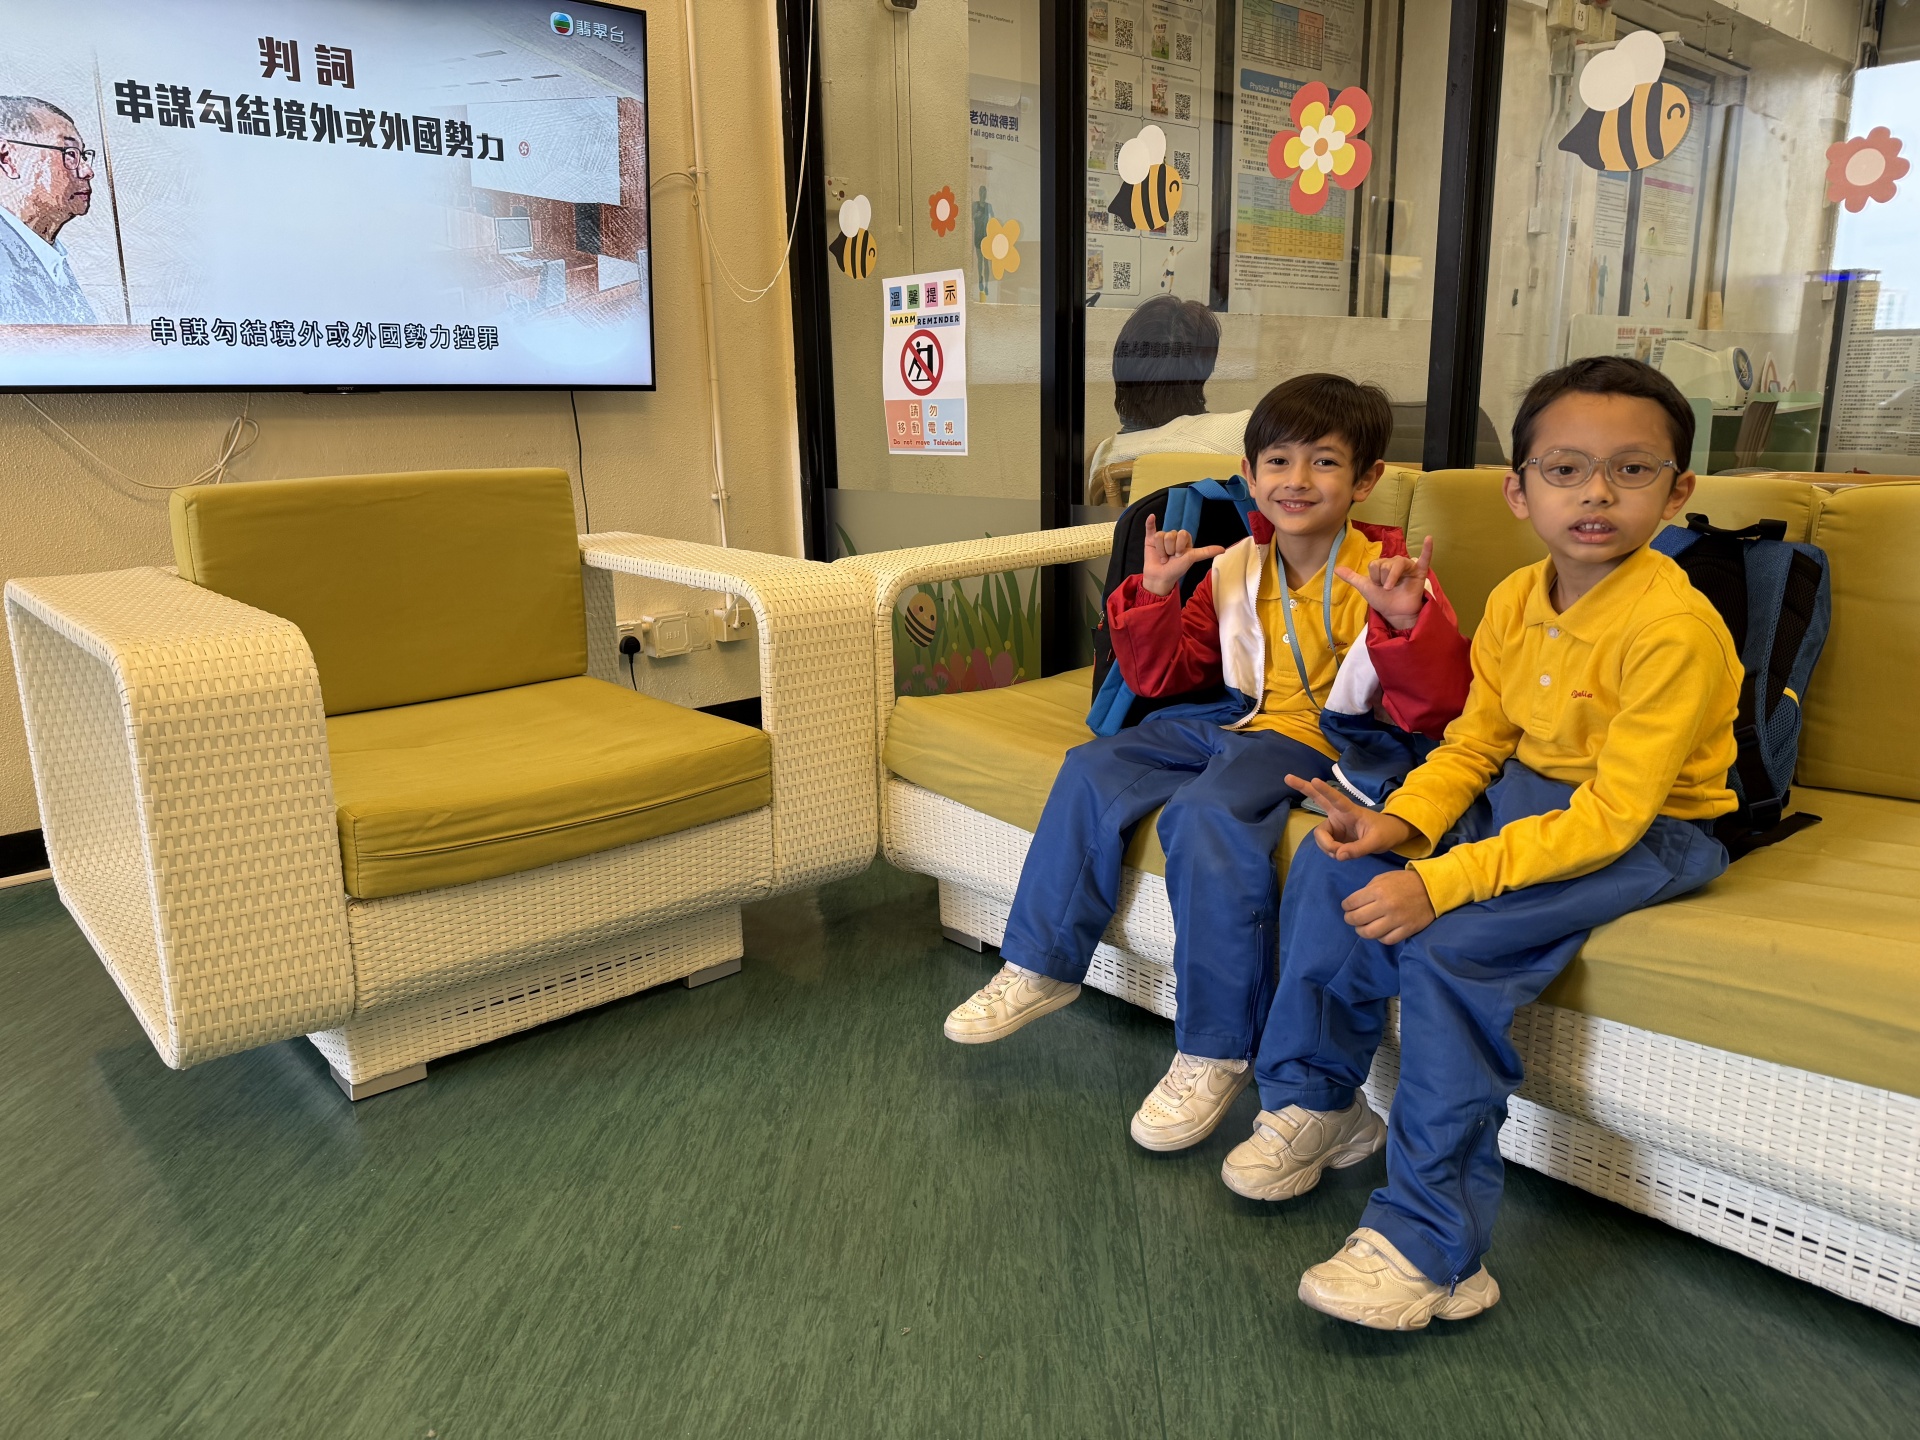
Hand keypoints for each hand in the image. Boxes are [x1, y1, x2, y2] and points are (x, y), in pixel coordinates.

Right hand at [1141, 512, 1225, 596]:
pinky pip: (1150, 528)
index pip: (1183, 533)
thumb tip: (1223, 549)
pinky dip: (1149, 522)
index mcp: (1184, 540)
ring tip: (1163, 558)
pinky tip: (1151, 517)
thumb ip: (1206, 552)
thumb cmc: (1177, 569)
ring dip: (1161, 550)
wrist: (1161, 578)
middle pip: (1171, 534)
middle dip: (1170, 549)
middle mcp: (1173, 537)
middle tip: (1170, 557)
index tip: (1180, 555)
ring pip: (1160, 535)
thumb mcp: (1193, 558)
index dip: (1180, 545)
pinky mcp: (1150, 540)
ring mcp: (1161, 538)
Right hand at [1285, 775, 1417, 860]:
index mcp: (1351, 811)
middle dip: (1303, 788)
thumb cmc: (1385, 833)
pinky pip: (1325, 845)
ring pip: (1320, 835)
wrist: (1389, 836)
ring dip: (1327, 846)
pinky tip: (1340, 853)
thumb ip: (1358, 849)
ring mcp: (1335, 825)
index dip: (1325, 790)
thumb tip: (1338, 855)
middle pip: (1317, 799)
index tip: (1314, 780)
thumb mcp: (1376, 842)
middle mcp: (1339, 815)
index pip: (1337, 799)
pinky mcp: (1334, 835)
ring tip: (1341, 853)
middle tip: (1287, 777)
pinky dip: (1330, 852)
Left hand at [1336, 533, 1433, 630]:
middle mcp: (1396, 563)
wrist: (1395, 613)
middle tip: (1388, 589)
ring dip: (1391, 578)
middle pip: (1384, 564)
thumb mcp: (1364, 587)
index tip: (1379, 587)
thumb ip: (1352, 577)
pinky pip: (1425, 558)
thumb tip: (1335, 568)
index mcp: (1384, 564)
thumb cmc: (1382, 600)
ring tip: (1392, 588)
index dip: (1374, 578)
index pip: (1374, 564)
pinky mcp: (1420, 573)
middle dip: (1383, 580)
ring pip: (1396, 564)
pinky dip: (1427, 549)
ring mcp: (1408, 567)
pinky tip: (1429, 539)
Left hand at [1340, 868, 1436, 942]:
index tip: (1347, 907)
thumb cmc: (1404, 882)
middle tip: (1351, 918)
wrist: (1432, 888)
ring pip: (1370, 933)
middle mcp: (1386, 906)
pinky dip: (1379, 937)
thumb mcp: (1383, 878)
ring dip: (1361, 931)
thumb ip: (1368, 890)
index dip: (1345, 906)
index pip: (1351, 903)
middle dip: (1350, 919)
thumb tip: (1354, 904)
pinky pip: (1387, 940)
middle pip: (1357, 919)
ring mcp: (1397, 920)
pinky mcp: (1407, 930)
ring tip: (1362, 927)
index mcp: (1378, 890)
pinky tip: (1379, 932)